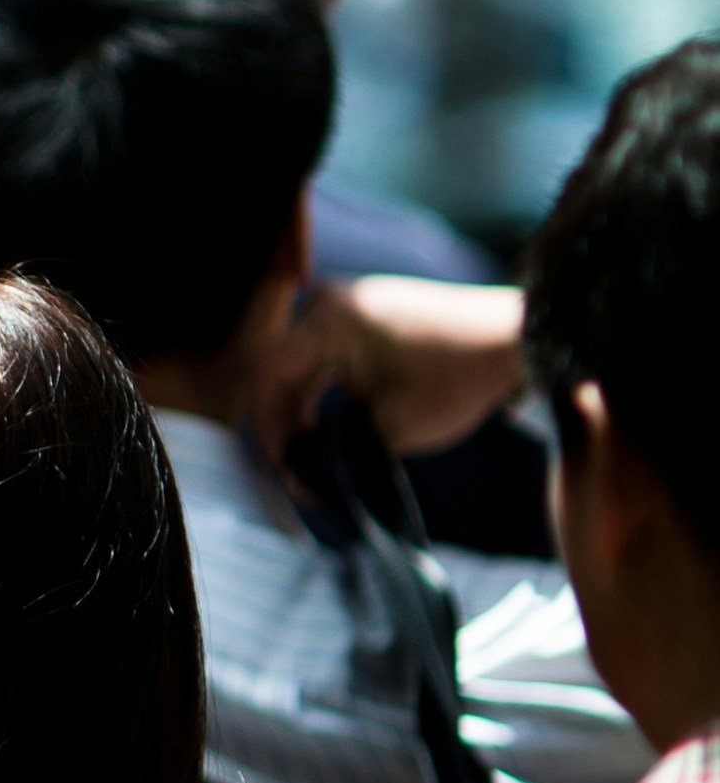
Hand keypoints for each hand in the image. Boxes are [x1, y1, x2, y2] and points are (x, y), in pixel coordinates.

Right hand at [243, 274, 528, 474]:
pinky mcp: (365, 319)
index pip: (267, 376)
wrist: (517, 339)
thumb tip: (308, 472)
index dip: (265, 430)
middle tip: (294, 477)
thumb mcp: (393, 426)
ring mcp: (346, 308)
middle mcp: (327, 305)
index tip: (280, 473)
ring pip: (301, 369)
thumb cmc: (458, 377)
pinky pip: (326, 360)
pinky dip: (323, 397)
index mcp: (326, 322)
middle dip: (282, 428)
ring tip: (311, 463)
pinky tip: (330, 434)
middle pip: (279, 372)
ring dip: (301, 415)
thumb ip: (341, 448)